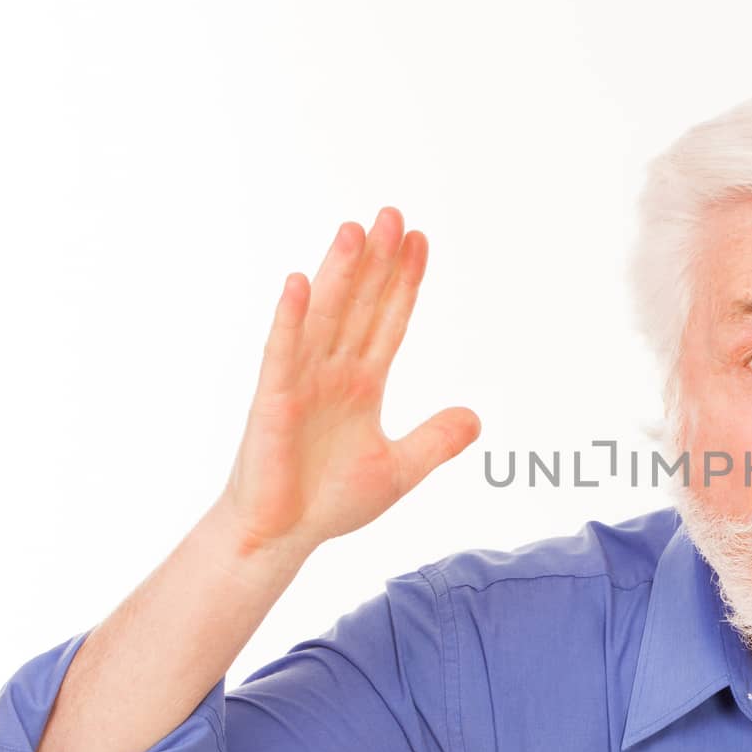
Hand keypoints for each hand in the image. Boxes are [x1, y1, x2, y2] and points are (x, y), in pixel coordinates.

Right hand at [213, 207, 480, 555]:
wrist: (281, 537)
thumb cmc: (327, 502)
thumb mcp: (399, 469)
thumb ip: (436, 441)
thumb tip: (477, 418)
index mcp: (362, 384)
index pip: (389, 320)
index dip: (405, 282)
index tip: (421, 240)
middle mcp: (333, 373)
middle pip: (360, 305)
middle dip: (377, 262)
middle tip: (393, 214)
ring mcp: (302, 382)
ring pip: (325, 317)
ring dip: (338, 274)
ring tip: (355, 230)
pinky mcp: (275, 401)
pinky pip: (283, 352)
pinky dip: (290, 319)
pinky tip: (299, 282)